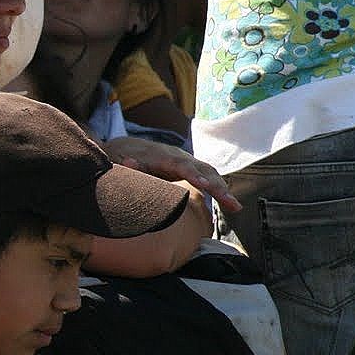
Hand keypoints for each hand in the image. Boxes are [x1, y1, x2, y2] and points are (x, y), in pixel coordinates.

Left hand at [101, 136, 239, 212]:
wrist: (125, 147)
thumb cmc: (121, 157)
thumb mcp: (119, 159)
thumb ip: (128, 164)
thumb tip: (129, 163)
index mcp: (163, 156)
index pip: (182, 165)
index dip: (194, 175)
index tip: (205, 186)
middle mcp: (179, 157)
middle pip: (202, 170)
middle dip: (218, 186)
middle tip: (230, 203)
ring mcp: (186, 161)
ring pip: (209, 173)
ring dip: (223, 189)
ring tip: (235, 206)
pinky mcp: (188, 168)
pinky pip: (207, 177)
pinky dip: (219, 188)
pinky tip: (229, 203)